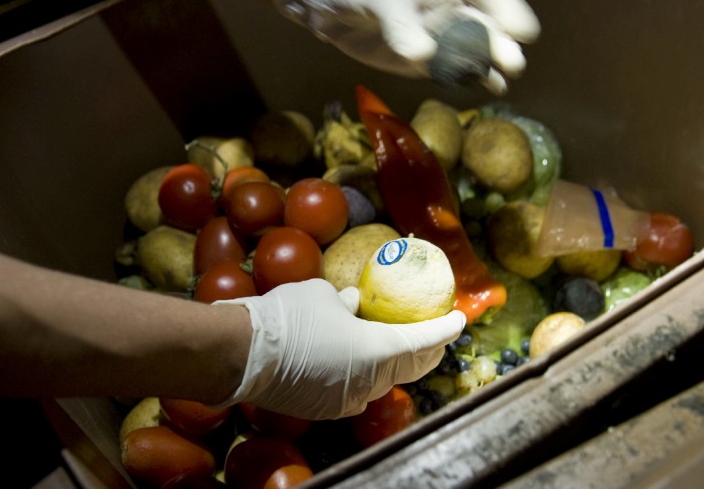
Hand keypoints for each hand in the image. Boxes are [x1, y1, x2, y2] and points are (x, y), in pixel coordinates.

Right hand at [214, 278, 465, 419]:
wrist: (243, 353)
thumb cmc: (288, 316)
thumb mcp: (323, 295)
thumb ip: (346, 303)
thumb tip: (354, 303)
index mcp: (379, 349)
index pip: (425, 341)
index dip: (445, 329)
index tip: (459, 320)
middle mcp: (371, 381)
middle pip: (410, 368)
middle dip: (427, 351)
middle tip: (435, 335)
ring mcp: (348, 399)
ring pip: (383, 381)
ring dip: (393, 364)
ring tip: (397, 346)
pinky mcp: (326, 408)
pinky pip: (356, 391)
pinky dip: (364, 375)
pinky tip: (357, 361)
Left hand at [263, 0, 539, 94]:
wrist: (323, 3)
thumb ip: (400, 23)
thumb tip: (424, 55)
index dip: (510, 9)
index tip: (523, 31)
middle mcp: (452, 7)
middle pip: (487, 25)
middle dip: (502, 43)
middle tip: (513, 63)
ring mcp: (440, 35)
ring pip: (475, 51)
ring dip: (490, 65)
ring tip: (503, 81)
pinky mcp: (424, 61)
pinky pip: (453, 70)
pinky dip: (470, 79)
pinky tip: (487, 89)